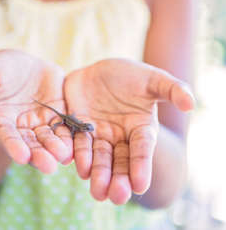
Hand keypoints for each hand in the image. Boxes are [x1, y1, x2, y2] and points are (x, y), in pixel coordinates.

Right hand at [0, 49, 72, 172]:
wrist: (24, 66)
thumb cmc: (0, 69)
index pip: (5, 135)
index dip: (12, 146)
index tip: (21, 156)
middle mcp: (20, 128)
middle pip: (29, 144)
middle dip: (39, 155)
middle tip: (49, 166)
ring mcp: (40, 123)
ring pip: (48, 140)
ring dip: (56, 149)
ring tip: (64, 156)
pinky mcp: (58, 116)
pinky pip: (65, 127)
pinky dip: (71, 136)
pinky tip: (77, 145)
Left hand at [64, 58, 193, 203]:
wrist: (101, 69)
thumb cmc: (132, 76)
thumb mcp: (153, 79)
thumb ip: (172, 89)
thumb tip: (191, 104)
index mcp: (140, 129)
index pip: (142, 150)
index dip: (141, 166)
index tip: (140, 185)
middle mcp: (119, 137)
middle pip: (119, 161)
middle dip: (117, 179)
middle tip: (115, 196)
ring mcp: (98, 134)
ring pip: (97, 158)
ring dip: (97, 174)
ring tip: (97, 190)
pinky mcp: (77, 127)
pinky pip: (76, 142)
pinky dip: (75, 153)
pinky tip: (74, 164)